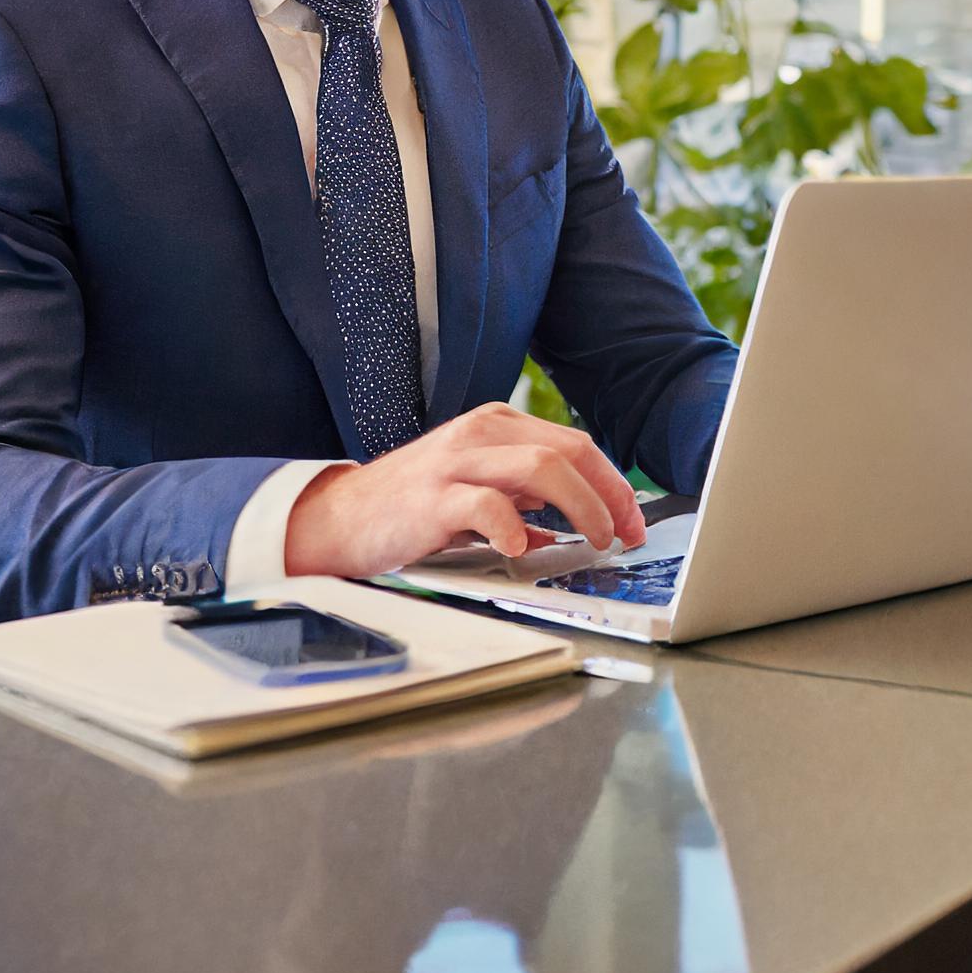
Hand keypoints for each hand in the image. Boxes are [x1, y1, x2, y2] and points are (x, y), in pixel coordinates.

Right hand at [284, 402, 647, 577]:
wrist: (338, 519)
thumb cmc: (410, 508)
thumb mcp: (477, 492)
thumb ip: (523, 499)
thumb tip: (573, 525)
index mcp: (496, 426)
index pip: (574, 445)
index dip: (613, 483)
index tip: (633, 520)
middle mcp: (480, 433)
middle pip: (567, 451)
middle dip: (609, 495)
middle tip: (627, 534)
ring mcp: (455, 462)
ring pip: (540, 467)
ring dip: (581, 506)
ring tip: (596, 539)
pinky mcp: (432, 497)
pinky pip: (486, 503)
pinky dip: (514, 525)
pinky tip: (523, 547)